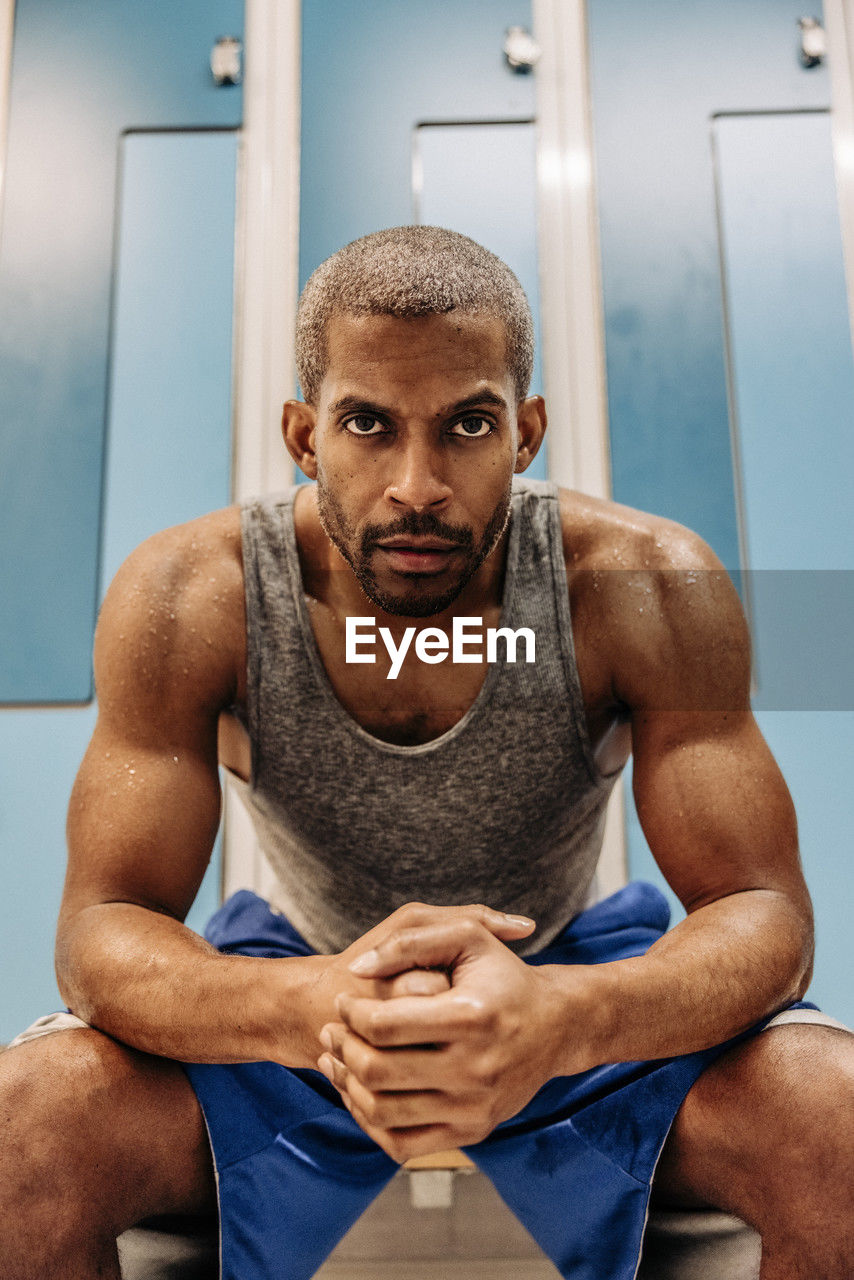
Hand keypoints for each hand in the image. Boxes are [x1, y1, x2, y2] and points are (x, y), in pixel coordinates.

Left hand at [315, 908, 568, 1162]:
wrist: (555, 1025)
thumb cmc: (503, 975)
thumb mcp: (467, 937)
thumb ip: (409, 943)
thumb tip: (356, 968)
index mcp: (471, 1016)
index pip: (384, 1025)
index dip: (350, 1012)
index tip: (343, 1001)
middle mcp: (475, 1068)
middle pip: (377, 1071)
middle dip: (341, 1049)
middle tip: (331, 1031)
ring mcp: (474, 1106)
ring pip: (382, 1112)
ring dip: (346, 1086)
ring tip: (337, 1061)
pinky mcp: (473, 1131)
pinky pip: (402, 1144)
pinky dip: (370, 1122)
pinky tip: (361, 1093)